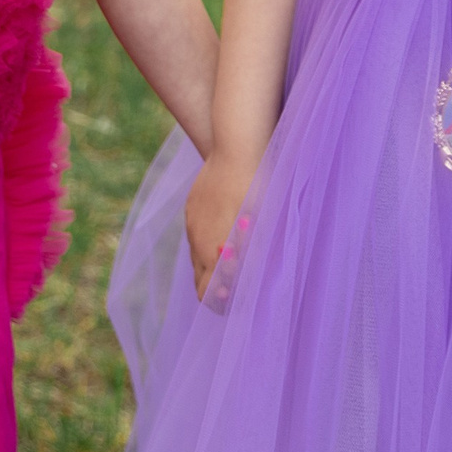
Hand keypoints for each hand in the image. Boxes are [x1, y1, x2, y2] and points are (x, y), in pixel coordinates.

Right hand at [185, 145, 260, 302]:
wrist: (237, 149)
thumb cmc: (256, 190)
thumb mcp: (259, 229)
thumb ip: (247, 259)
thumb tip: (239, 285)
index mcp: (211, 249)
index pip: (205, 291)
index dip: (219, 302)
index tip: (235, 302)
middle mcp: (197, 237)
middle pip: (198, 277)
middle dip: (214, 288)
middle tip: (235, 291)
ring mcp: (192, 219)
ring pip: (197, 254)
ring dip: (211, 265)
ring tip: (233, 264)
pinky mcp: (193, 204)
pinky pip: (196, 232)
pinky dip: (208, 242)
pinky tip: (225, 235)